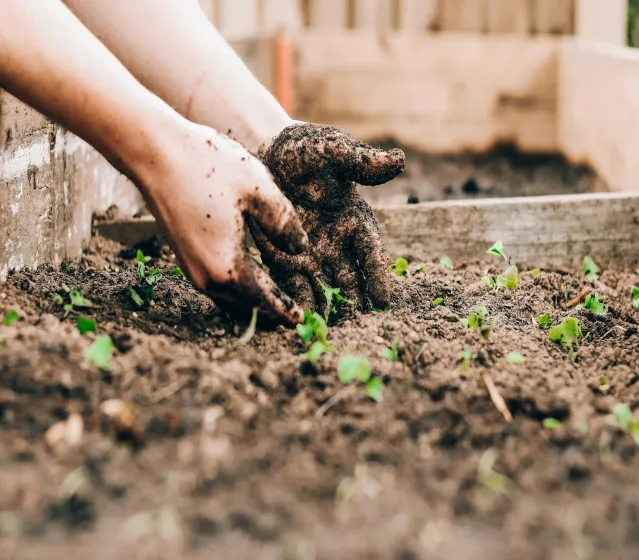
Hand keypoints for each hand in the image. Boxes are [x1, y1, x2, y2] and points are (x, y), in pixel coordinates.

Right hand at [139, 122, 307, 324]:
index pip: (263, 301)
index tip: (302, 319)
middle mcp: (206, 276)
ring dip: (252, 305)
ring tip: (275, 304)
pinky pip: (216, 287)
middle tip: (292, 318)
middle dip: (270, 314)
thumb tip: (301, 248)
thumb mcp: (258, 189)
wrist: (155, 153)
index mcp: (227, 266)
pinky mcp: (184, 256)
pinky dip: (237, 292)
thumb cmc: (207, 167)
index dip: (284, 310)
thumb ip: (284, 223)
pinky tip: (249, 280)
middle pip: (244, 307)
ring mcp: (191, 268)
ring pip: (228, 299)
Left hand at [250, 123, 404, 313]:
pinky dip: (298, 303)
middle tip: (359, 329)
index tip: (383, 301)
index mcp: (355, 220)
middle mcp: (337, 243)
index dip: (378, 276)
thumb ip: (360, 161)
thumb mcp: (333, 150)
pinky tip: (299, 321)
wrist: (268, 152)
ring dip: (329, 310)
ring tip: (330, 332)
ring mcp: (312, 253)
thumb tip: (398, 160)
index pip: (371, 253)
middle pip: (351, 279)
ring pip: (325, 288)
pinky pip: (294, 285)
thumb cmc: (306, 150)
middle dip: (355, 303)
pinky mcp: (285, 259)